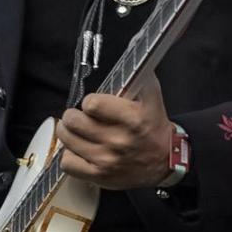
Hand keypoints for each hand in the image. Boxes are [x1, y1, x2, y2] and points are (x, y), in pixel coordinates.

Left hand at [57, 72, 172, 190]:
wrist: (165, 162)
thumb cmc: (154, 128)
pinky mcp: (99, 176)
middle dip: (74, 115)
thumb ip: (139, 78)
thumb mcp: (152, 99)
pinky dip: (70, 155)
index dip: (89, 102)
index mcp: (132, 119)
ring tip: (78, 131)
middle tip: (80, 117)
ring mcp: (107, 161)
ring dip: (69, 133)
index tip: (94, 105)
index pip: (92, 104)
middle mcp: (118, 141)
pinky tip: (80, 150)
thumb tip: (130, 55)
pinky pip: (67, 163)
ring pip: (67, 140)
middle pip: (73, 121)